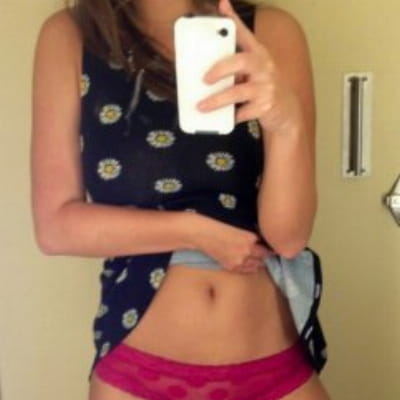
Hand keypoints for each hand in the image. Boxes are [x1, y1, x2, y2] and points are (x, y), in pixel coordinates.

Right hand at [194, 214, 273, 273]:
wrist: (201, 233)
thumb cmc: (217, 224)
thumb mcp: (238, 226)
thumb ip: (250, 235)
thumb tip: (260, 240)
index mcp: (250, 238)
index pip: (267, 247)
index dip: (271, 247)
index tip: (274, 246)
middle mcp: (247, 251)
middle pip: (263, 258)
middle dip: (266, 255)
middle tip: (268, 253)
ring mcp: (239, 261)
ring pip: (256, 266)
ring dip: (259, 262)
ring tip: (261, 259)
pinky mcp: (231, 266)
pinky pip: (246, 270)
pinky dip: (250, 268)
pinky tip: (251, 264)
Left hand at [196, 0, 301, 134]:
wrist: (287, 112)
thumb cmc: (263, 89)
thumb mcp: (254, 73)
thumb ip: (235, 67)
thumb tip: (205, 70)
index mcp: (259, 55)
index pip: (245, 34)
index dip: (234, 19)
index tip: (222, 5)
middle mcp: (265, 67)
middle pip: (241, 61)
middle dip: (220, 69)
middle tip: (204, 79)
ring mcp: (267, 87)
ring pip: (239, 91)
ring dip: (217, 100)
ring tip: (201, 106)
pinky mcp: (266, 107)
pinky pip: (244, 112)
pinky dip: (232, 116)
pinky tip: (225, 118)